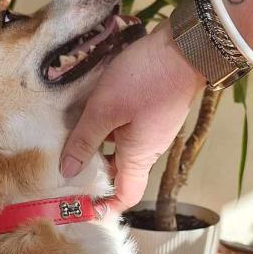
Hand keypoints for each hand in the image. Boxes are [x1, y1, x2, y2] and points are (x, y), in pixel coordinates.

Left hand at [60, 19, 203, 213]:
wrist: (186, 47)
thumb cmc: (145, 79)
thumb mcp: (104, 109)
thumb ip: (84, 140)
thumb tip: (67, 172)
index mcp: (139, 157)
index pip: (125, 196)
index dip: (105, 206)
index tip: (83, 206)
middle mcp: (149, 148)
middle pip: (121, 173)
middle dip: (95, 174)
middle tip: (66, 168)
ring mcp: (154, 129)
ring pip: (123, 149)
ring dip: (100, 148)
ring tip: (72, 138)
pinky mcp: (154, 111)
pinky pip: (129, 130)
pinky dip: (110, 130)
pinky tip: (92, 114)